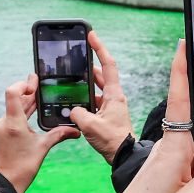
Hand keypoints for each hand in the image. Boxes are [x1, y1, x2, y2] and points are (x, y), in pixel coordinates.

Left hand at [0, 75, 79, 192]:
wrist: (2, 185)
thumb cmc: (21, 169)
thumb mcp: (42, 148)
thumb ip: (58, 135)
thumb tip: (75, 131)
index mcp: (12, 123)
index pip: (13, 93)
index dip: (23, 84)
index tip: (34, 82)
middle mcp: (1, 123)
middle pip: (15, 100)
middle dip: (28, 94)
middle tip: (39, 85)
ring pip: (12, 111)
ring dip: (24, 106)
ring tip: (37, 101)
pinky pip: (8, 120)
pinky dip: (19, 117)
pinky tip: (29, 119)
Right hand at [70, 31, 132, 163]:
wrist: (123, 156)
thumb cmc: (112, 140)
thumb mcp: (91, 125)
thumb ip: (78, 114)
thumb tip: (73, 110)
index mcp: (114, 95)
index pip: (108, 65)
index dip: (100, 49)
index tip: (92, 36)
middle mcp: (114, 97)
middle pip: (100, 74)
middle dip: (88, 65)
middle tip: (76, 57)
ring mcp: (111, 106)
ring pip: (96, 89)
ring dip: (84, 84)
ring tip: (69, 80)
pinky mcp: (107, 115)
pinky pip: (93, 102)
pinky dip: (84, 100)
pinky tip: (72, 104)